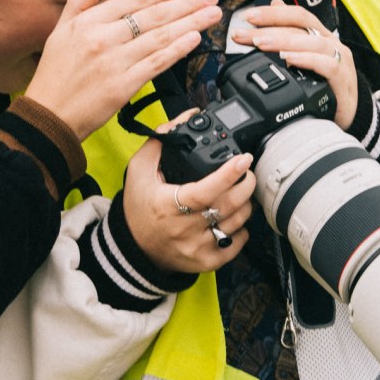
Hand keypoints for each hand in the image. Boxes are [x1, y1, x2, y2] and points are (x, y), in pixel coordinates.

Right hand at [26, 0, 220, 137]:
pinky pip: (156, 64)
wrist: (48, 117)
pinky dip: (178, 50)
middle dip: (187, 4)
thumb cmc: (53, 77)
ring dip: (191, 23)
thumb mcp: (58, 32)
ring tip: (212, 15)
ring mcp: (114, 62)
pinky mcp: (123, 85)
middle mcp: (102, 38)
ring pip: (160, 37)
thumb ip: (78, 2)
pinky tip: (195, 39)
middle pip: (154, 15)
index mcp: (88, 22)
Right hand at [123, 132, 254, 273]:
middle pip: (228, 205)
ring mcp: (196, 248)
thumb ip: (161, 140)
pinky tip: (233, 219)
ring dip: (244, 204)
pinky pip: (235, 245)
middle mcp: (184, 229)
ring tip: (239, 193)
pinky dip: (241, 230)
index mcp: (168, 205)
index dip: (228, 174)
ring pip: (236, 223)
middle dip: (245, 185)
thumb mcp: (139, 170)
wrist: (134, 247)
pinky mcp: (205, 262)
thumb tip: (187, 117)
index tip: (243, 159)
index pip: (205, 191)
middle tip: (246, 173)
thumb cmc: (139, 206)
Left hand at [231, 0, 358, 129]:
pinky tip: (289, 60)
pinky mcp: (343, 78)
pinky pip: (326, 65)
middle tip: (244, 34)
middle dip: (269, 28)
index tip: (247, 17)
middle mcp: (330, 42)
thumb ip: (290, 28)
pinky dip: (307, 60)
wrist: (346, 109)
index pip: (296, 15)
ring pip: (312, 42)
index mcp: (319, 34)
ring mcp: (339, 58)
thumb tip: (275, 3)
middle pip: (300, 26)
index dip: (272, 13)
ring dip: (284, 41)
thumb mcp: (304, 52)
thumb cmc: (325, 80)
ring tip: (260, 43)